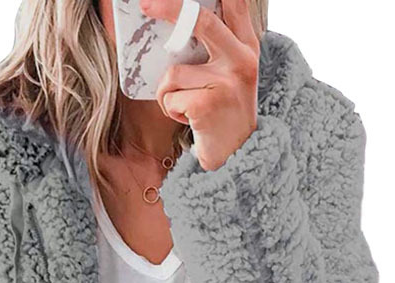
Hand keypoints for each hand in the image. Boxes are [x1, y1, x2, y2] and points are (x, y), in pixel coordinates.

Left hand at [142, 0, 259, 170]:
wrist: (237, 156)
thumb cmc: (225, 112)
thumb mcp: (232, 74)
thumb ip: (218, 46)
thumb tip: (180, 20)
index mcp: (247, 48)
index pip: (236, 5)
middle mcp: (242, 61)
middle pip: (201, 21)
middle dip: (170, 8)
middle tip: (147, 5)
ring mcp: (226, 82)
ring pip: (174, 72)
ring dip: (169, 93)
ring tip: (187, 107)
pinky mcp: (207, 104)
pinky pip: (170, 97)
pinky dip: (171, 110)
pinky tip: (189, 120)